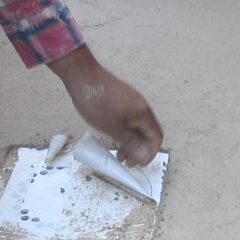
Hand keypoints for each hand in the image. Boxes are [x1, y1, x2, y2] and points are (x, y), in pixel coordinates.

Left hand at [47, 46, 162, 166]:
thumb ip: (131, 143)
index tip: (138, 164)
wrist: (83, 76)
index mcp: (143, 114)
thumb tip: (145, 156)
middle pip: (148, 133)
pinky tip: (114, 136)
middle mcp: (142, 107)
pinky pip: (130, 119)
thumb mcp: (114, 128)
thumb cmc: (97, 102)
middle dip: (140, 150)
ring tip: (119, 154)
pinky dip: (125, 132)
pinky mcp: (122, 99)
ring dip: (131, 142)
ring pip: (137, 127)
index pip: (156, 138)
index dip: (150, 153)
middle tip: (127, 162)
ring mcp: (132, 101)